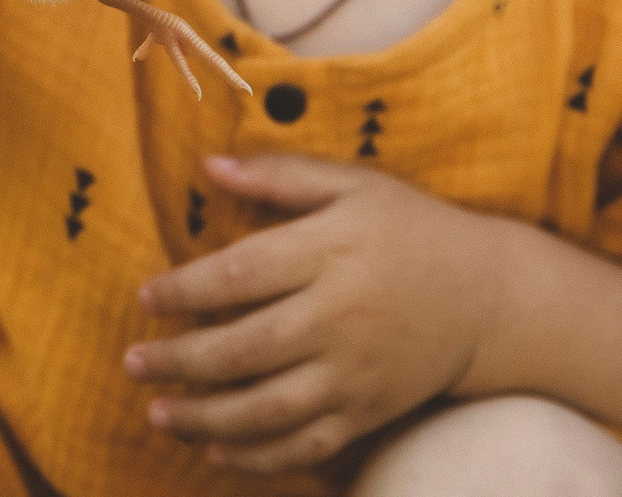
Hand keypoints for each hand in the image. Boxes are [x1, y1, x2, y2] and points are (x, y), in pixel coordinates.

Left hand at [123, 154, 508, 472]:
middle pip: (244, 348)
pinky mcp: (369, 410)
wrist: (489, 296)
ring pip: (268, 408)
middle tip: (133, 362)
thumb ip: (281, 175)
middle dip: (179, 361)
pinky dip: (258, 456)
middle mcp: (340, 315)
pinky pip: (305, 444)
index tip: (145, 298)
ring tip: (159, 412)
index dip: (184, 288)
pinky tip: (216, 450)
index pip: (242, 273)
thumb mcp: (354, 185)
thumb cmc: (410, 229)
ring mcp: (356, 371)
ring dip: (205, 417)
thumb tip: (208, 166)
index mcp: (331, 251)